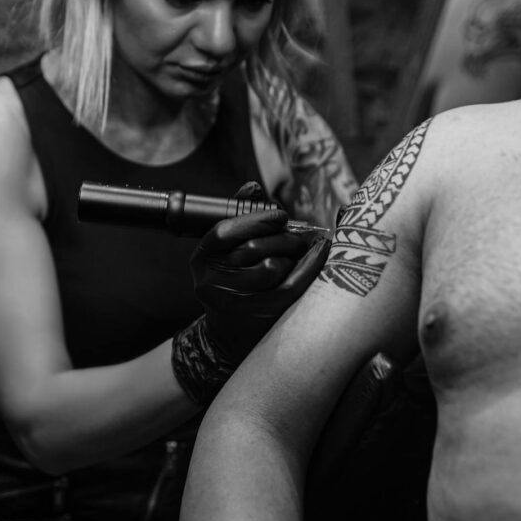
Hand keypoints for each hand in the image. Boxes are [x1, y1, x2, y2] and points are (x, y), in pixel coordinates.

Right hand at [192, 182, 330, 361]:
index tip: (281, 216)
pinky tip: (319, 256)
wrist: (231, 333)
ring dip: (293, 256)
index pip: (225, 232)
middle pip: (253, 248)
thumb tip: (253, 188)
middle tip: (303, 235)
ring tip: (302, 252)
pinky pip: (290, 287)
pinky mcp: (256, 317)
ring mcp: (232, 302)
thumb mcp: (229, 250)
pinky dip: (309, 268)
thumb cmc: (235, 278)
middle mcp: (210, 281)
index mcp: (202, 258)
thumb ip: (241, 217)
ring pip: (271, 267)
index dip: (256, 219)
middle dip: (284, 238)